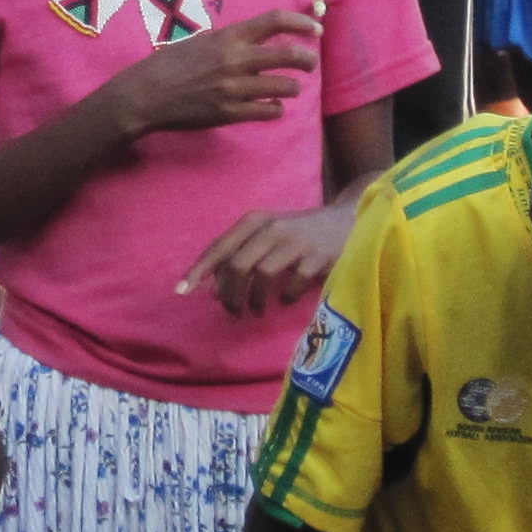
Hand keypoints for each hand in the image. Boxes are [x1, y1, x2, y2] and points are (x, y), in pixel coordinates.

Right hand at [110, 10, 321, 138]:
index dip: (301, 23)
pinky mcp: (230, 113)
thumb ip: (230, 42)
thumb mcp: (201, 42)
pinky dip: (276, 109)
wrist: (146, 95)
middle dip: (307, 60)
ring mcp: (234, 88)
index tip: (316, 29)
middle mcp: (235, 60)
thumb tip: (256, 42)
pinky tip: (272, 106)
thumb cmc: (169, 65)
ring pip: (284, 87)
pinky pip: (268, 111)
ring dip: (292, 88)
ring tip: (289, 88)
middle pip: (288, 55)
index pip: (274, 21)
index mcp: (228, 37)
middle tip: (310, 63)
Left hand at [182, 199, 359, 314]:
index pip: (219, 246)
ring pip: (261, 276)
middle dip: (230, 294)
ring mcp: (296, 241)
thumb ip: (239, 258)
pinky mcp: (318, 257)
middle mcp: (273, 228)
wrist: (350, 219)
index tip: (181, 291)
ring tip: (255, 312)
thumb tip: (211, 291)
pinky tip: (285, 300)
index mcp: (256, 220)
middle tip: (232, 312)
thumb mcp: (267, 236)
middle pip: (237, 265)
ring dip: (254, 301)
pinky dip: (284, 298)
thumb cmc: (300, 233)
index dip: (198, 270)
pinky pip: (292, 284)